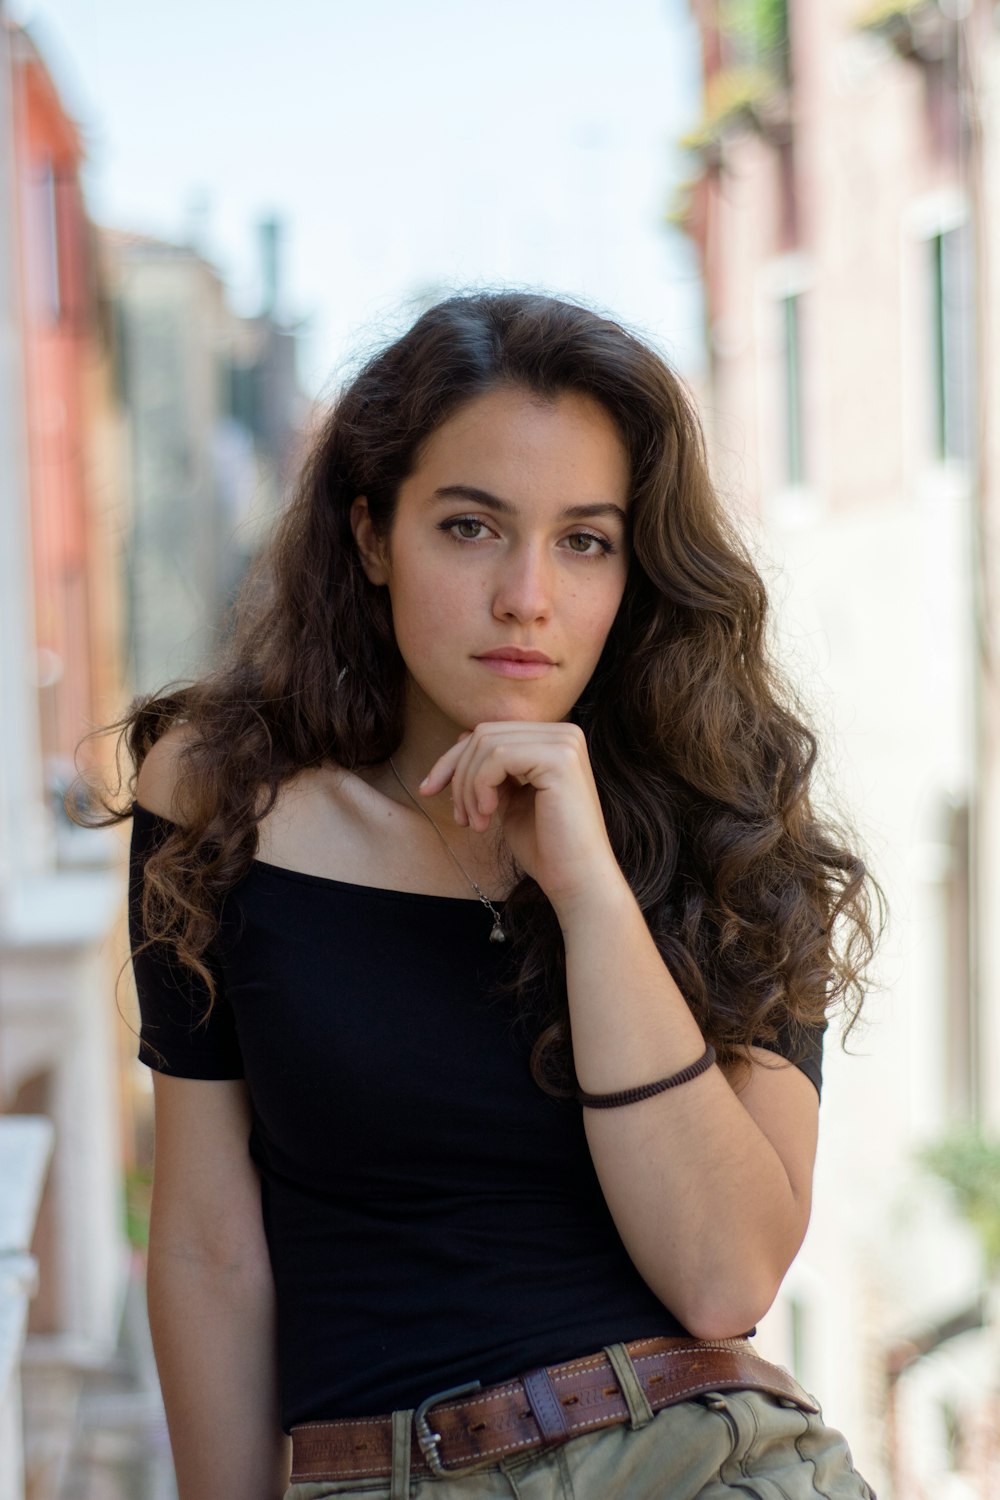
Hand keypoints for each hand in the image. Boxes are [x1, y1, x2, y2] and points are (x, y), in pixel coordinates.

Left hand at [420, 722, 627, 916]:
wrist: (576, 880)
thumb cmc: (545, 847)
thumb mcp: (509, 799)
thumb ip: (492, 770)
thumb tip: (461, 742)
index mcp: (554, 740)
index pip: (489, 733)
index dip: (453, 760)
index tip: (429, 790)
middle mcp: (565, 733)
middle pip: (484, 734)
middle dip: (457, 775)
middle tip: (460, 818)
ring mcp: (564, 743)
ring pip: (486, 745)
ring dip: (468, 787)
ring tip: (474, 822)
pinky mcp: (560, 758)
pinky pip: (498, 757)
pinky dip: (480, 787)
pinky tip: (486, 816)